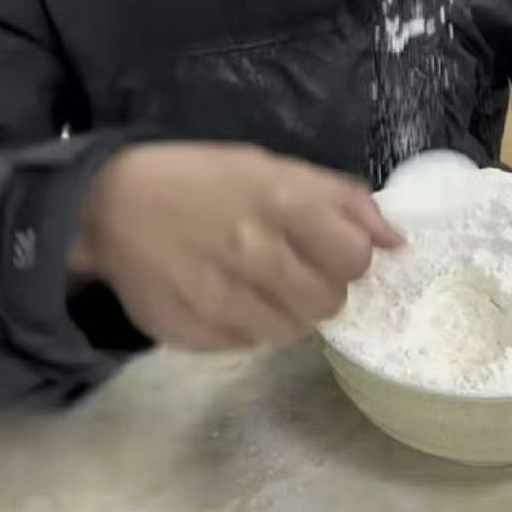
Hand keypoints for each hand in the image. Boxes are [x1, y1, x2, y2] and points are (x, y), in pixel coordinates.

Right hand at [69, 142, 401, 351]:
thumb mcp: (272, 167)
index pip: (354, 257)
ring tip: (260, 284)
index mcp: (281, 202)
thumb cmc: (203, 180)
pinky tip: (227, 296)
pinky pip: (248, 344)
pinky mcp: (196, 334)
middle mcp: (255, 253)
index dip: (351, 259)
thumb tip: (398, 240)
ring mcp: (223, 299)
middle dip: (321, 288)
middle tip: (295, 270)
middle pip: (328, 302)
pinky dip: (247, 326)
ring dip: (286, 311)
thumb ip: (340, 200)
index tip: (333, 252)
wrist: (113, 206)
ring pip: (292, 331)